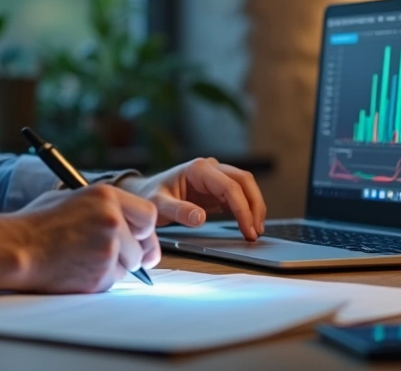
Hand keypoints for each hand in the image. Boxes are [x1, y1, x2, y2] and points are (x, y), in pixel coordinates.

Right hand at [12, 185, 159, 293]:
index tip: (139, 236)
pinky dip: (98, 279)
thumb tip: (124, 218)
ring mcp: (107, 250)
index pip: (148, 215)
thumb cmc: (36, 224)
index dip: (144, 229)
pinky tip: (75, 268)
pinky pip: (111, 281)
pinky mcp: (100, 276)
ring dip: (114, 266)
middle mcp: (112, 221)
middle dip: (136, 252)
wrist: (15, 248)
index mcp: (106, 197)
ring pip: (128, 266)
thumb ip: (103, 206)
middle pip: (145, 244)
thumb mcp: (72, 198)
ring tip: (83, 258)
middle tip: (124, 255)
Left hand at [117, 158, 266, 240]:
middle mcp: (210, 168)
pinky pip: (239, 195)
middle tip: (256, 231)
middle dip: (254, 206)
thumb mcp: (159, 205)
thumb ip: (178, 211)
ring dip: (254, 207)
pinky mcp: (216, 188)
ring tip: (255, 231)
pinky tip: (247, 225)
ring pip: (245, 186)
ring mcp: (215, 177)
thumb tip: (201, 218)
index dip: (243, 208)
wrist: (144, 193)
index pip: (230, 186)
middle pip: (244, 181)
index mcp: (198, 169)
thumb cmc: (150, 196)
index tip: (248, 229)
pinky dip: (246, 209)